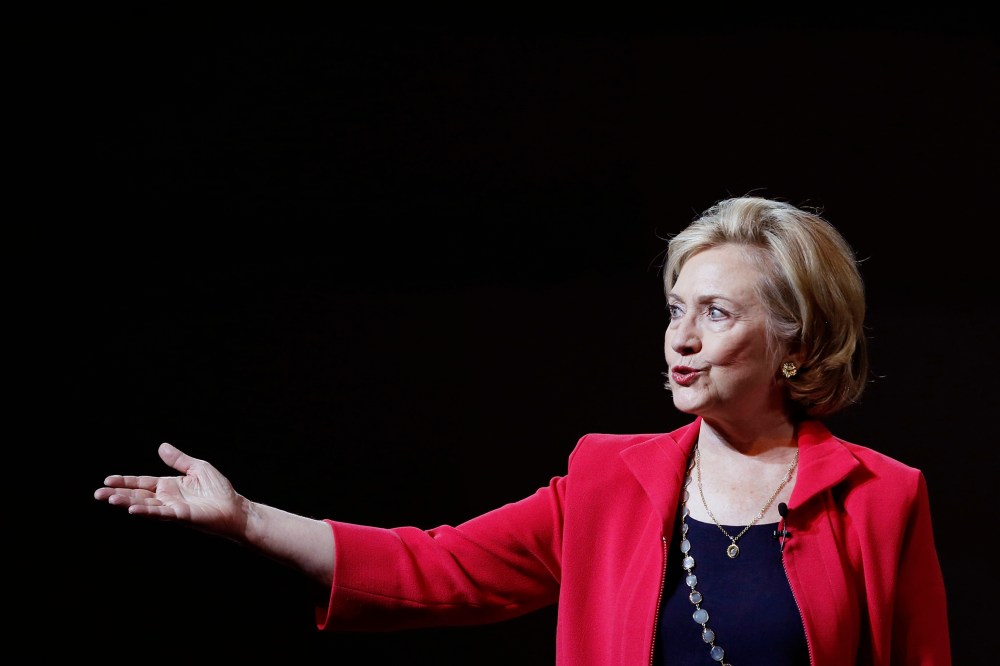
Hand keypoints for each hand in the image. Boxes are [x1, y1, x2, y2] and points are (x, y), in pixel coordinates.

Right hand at [94, 442, 247, 539]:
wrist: (235, 508)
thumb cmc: (219, 490)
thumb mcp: (198, 468)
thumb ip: (179, 460)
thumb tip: (161, 446)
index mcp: (169, 486)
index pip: (142, 483)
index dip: (125, 481)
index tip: (107, 480)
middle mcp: (167, 498)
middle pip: (137, 494)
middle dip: (117, 494)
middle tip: (97, 493)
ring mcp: (171, 508)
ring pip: (144, 504)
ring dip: (126, 502)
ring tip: (108, 499)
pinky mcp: (180, 516)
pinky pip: (160, 513)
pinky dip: (146, 510)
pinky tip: (132, 508)